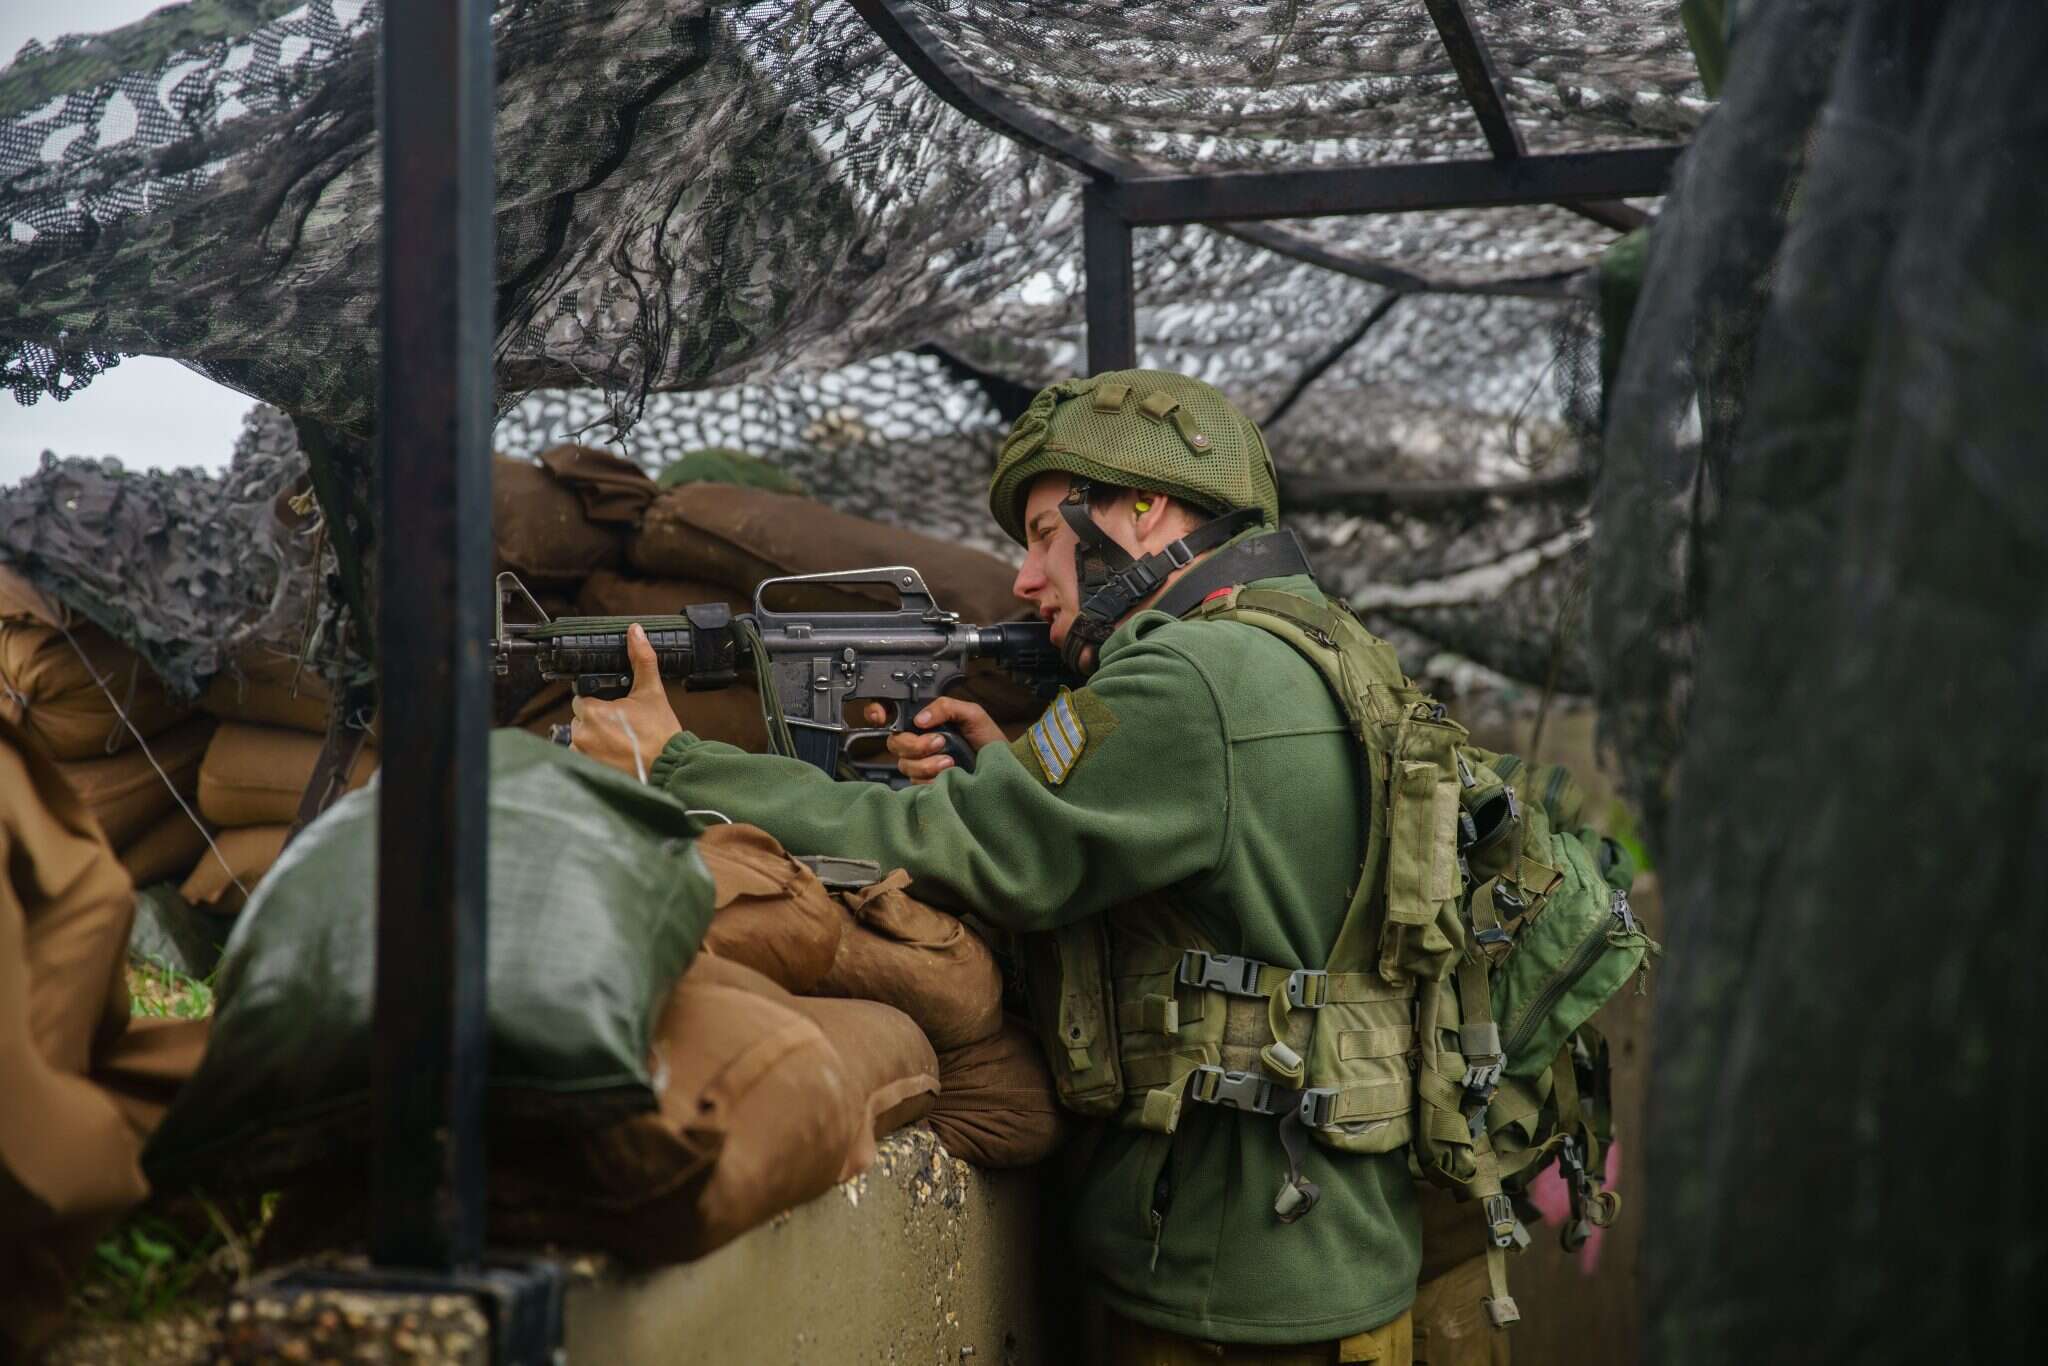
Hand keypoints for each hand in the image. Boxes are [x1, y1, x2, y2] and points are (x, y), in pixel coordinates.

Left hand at [571, 623, 682, 780]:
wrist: (670, 768)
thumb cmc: (661, 734)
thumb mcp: (652, 692)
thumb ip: (641, 660)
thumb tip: (635, 632)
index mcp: (592, 711)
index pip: (582, 699)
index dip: (599, 702)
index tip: (615, 710)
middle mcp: (581, 734)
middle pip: (581, 720)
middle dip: (597, 722)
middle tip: (622, 727)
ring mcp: (583, 755)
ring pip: (581, 740)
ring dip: (595, 740)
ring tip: (620, 743)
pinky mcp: (588, 771)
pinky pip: (584, 759)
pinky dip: (597, 757)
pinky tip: (616, 756)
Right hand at [860, 695, 1002, 784]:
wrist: (1000, 766)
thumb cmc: (988, 738)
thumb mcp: (971, 713)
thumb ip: (946, 707)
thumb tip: (920, 719)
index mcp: (925, 720)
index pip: (891, 713)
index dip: (877, 712)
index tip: (880, 716)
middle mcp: (917, 740)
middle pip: (894, 742)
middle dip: (915, 744)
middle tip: (940, 742)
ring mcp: (920, 762)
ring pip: (903, 763)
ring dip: (926, 763)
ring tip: (950, 761)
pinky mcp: (925, 782)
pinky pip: (915, 782)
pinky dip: (930, 778)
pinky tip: (948, 775)